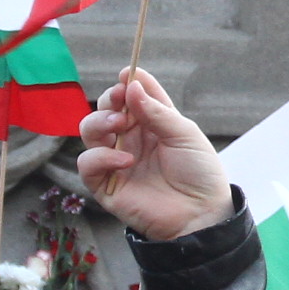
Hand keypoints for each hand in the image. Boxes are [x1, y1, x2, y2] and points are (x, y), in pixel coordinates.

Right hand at [77, 67, 235, 241]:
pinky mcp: (106, 185)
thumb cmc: (199, 173)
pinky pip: (87, 164)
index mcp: (151, 124)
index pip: (132, 96)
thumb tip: (132, 85)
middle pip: (105, 110)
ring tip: (119, 126)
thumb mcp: (184, 134)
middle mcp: (130, 139)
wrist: (201, 214)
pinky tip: (125, 160)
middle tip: (121, 101)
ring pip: (89, 131)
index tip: (127, 75)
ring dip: (99, 123)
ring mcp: (116, 160)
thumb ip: (157, 111)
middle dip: (109, 100)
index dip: (127, 83)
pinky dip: (100, 157)